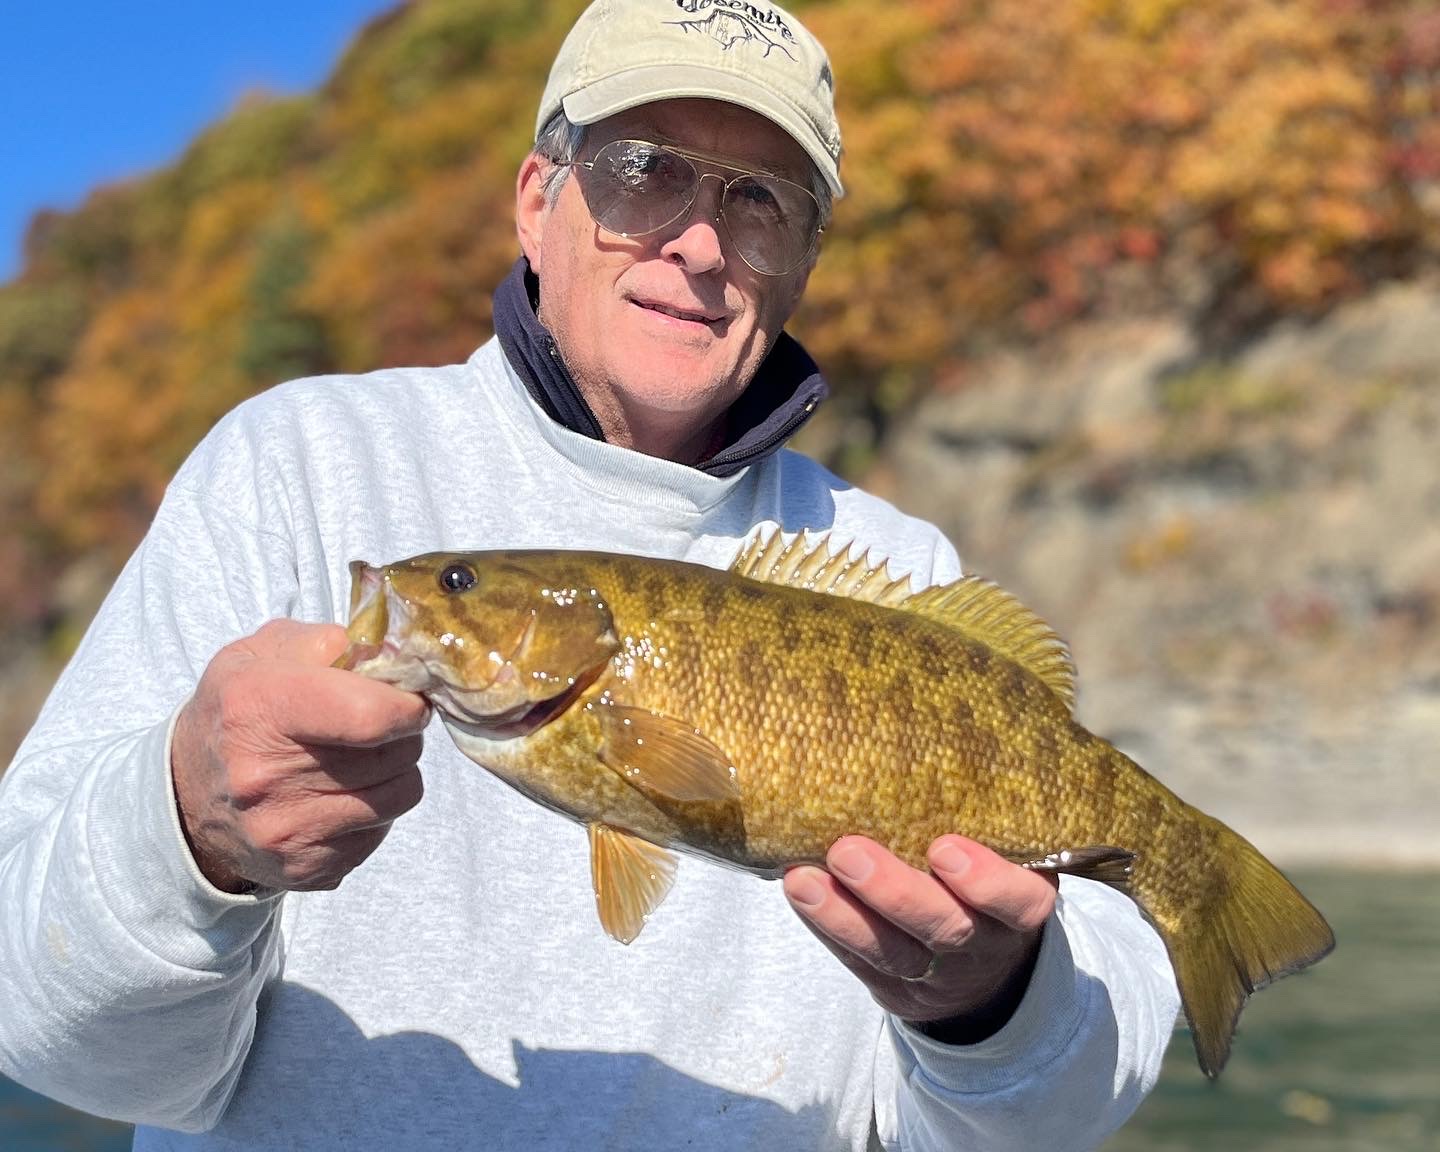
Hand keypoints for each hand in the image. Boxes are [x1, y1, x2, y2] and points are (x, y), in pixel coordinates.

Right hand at [171, 619, 430, 893]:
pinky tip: (340, 795)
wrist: (183, 796)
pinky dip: (374, 811)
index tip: (410, 700)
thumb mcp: (261, 653)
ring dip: (397, 772)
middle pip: (397, 754)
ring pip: (401, 794)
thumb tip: (388, 656)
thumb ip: (326, 642)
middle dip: (405, 733)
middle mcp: (266, 776)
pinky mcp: (303, 869)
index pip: (370, 716)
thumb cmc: (236, 710)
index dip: (408, 705)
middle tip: (382, 725)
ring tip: (362, 758)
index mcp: (259, 708)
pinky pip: (380, 833)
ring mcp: (284, 830)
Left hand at [783, 835, 1057, 1041]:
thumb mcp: (1005, 852)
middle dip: (893, 892)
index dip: (985, 881)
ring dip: (842, 915)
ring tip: (803, 879)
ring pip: (891, 952)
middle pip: (945, 928)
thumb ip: (980, 815)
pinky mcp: (893, 986)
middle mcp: (983, 943)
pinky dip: (826, 925)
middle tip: (847, 851)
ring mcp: (937, 973)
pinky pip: (857, 960)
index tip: (943, 847)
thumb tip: (917, 742)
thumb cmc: (986, 878)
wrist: (980, 965)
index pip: (1019, 901)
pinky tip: (800, 891)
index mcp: (1021, 903)